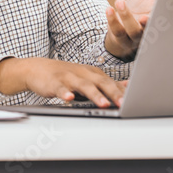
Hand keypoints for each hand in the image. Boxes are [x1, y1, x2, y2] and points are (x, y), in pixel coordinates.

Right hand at [0, 57, 124, 107]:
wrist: (36, 69)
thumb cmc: (64, 76)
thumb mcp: (87, 77)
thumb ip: (106, 83)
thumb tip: (127, 86)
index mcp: (92, 73)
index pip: (111, 83)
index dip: (123, 92)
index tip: (136, 101)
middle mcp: (82, 73)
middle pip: (101, 83)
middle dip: (113, 93)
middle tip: (124, 104)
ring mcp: (68, 77)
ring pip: (83, 86)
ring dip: (94, 95)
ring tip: (104, 104)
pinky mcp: (53, 83)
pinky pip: (60, 88)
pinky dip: (64, 93)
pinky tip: (68, 99)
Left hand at [104, 0, 158, 59]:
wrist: (125, 18)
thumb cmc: (144, 4)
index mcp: (161, 21)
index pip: (165, 22)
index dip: (164, 19)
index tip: (162, 12)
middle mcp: (149, 32)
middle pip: (151, 31)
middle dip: (148, 25)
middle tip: (144, 17)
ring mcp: (134, 37)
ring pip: (133, 31)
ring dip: (126, 17)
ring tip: (120, 2)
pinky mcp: (120, 37)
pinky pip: (117, 31)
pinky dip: (113, 20)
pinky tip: (109, 9)